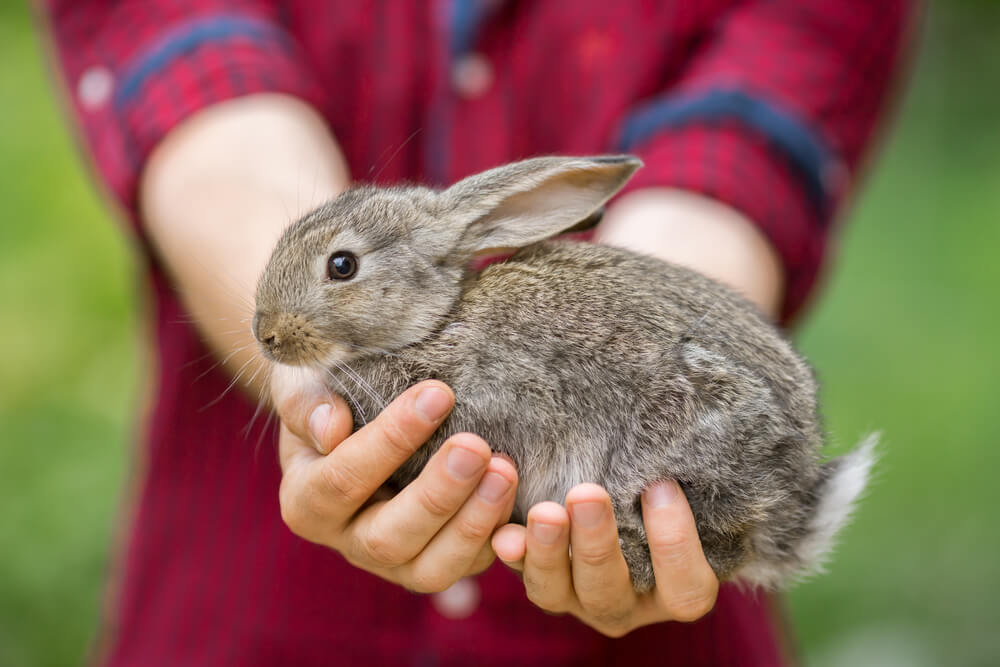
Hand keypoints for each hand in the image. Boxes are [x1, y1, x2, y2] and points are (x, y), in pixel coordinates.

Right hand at [273, 370, 518, 592]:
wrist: (356, 414)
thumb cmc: (330, 394)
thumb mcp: (303, 387)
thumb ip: (306, 403)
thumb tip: (331, 426)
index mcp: (307, 504)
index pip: (344, 479)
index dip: (391, 440)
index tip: (438, 393)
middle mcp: (349, 543)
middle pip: (388, 537)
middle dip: (437, 494)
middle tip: (476, 446)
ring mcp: (396, 562)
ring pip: (432, 568)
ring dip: (473, 522)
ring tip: (505, 471)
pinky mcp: (438, 562)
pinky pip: (469, 566)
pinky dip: (497, 537)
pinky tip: (519, 495)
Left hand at [491, 481, 718, 636]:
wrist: (625, 494)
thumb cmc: (666, 490)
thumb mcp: (679, 491)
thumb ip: (677, 483)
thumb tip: (673, 452)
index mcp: (675, 591)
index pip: (685, 590)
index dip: (674, 544)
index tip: (660, 486)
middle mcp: (624, 603)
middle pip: (609, 591)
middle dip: (595, 543)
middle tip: (586, 494)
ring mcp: (576, 598)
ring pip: (554, 591)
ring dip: (545, 551)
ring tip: (543, 512)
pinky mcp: (540, 578)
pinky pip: (519, 572)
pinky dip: (511, 549)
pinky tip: (504, 530)